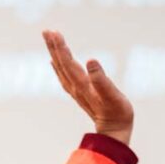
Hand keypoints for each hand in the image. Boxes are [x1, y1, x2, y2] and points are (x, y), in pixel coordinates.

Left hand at [43, 30, 133, 144]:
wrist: (114, 132)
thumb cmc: (117, 113)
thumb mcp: (113, 96)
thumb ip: (101, 79)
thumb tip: (90, 60)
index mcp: (82, 85)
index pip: (68, 63)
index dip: (61, 48)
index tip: (54, 33)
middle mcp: (76, 88)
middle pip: (61, 64)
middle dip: (54, 47)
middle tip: (46, 31)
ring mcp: (77, 91)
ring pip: (61, 69)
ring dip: (55, 54)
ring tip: (49, 39)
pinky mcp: (80, 94)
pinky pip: (64, 77)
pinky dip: (58, 67)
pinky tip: (55, 62)